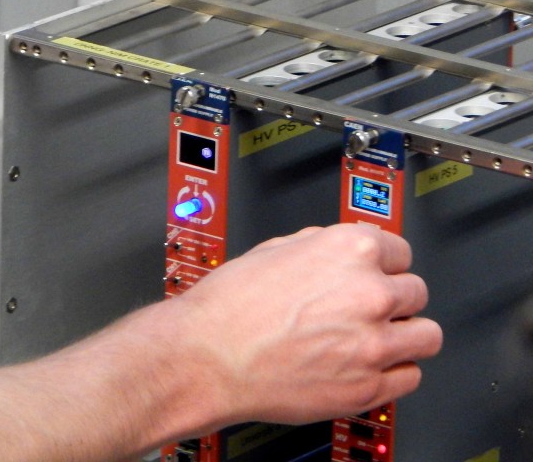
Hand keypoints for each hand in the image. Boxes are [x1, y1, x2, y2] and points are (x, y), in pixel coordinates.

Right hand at [176, 223, 441, 428]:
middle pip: (416, 292)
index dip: (383, 264)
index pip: (400, 250)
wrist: (207, 356)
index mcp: (349, 250)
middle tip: (368, 309)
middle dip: (393, 299)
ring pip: (427, 336)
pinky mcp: (369, 387)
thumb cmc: (229, 306)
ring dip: (405, 335)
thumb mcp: (274, 250)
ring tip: (379, 339)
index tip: (377, 274)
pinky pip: (410, 377)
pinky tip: (367, 366)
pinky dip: (393, 373)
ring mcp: (373, 343)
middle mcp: (370, 293)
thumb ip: (320, 248)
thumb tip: (340, 253)